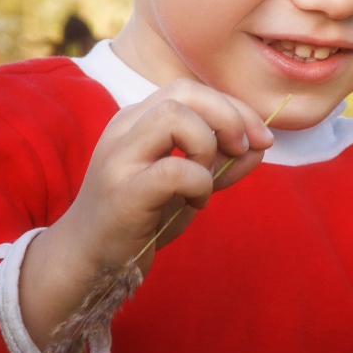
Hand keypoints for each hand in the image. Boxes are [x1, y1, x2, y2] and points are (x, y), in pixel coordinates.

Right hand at [20, 80, 273, 346]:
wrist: (89, 261)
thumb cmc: (141, 218)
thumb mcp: (190, 184)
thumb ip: (223, 162)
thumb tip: (262, 144)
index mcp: (138, 120)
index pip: (192, 91)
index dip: (234, 108)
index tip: (262, 137)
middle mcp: (125, 129)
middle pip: (184, 92)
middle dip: (229, 116)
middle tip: (244, 148)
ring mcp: (119, 158)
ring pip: (174, 118)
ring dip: (207, 146)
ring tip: (205, 179)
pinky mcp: (122, 193)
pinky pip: (174, 170)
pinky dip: (199, 182)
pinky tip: (195, 202)